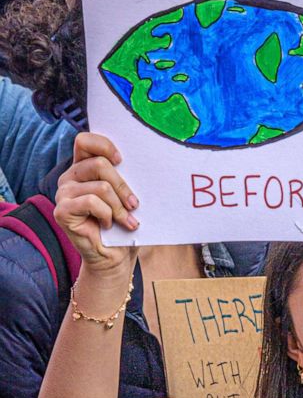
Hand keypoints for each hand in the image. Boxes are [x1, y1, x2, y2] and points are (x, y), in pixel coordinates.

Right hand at [55, 132, 139, 273]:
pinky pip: (92, 202)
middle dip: (123, 187)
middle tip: (134, 205)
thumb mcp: (126, 196)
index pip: (84, 141)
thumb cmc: (123, 225)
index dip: (104, 145)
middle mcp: (69, 177)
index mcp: (83, 168)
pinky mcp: (62, 211)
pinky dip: (107, 215)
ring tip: (126, 220)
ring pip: (100, 186)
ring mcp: (63, 193)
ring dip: (119, 207)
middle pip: (99, 164)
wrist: (114, 257)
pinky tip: (107, 225)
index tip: (122, 160)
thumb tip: (146, 162)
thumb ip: (126, 177)